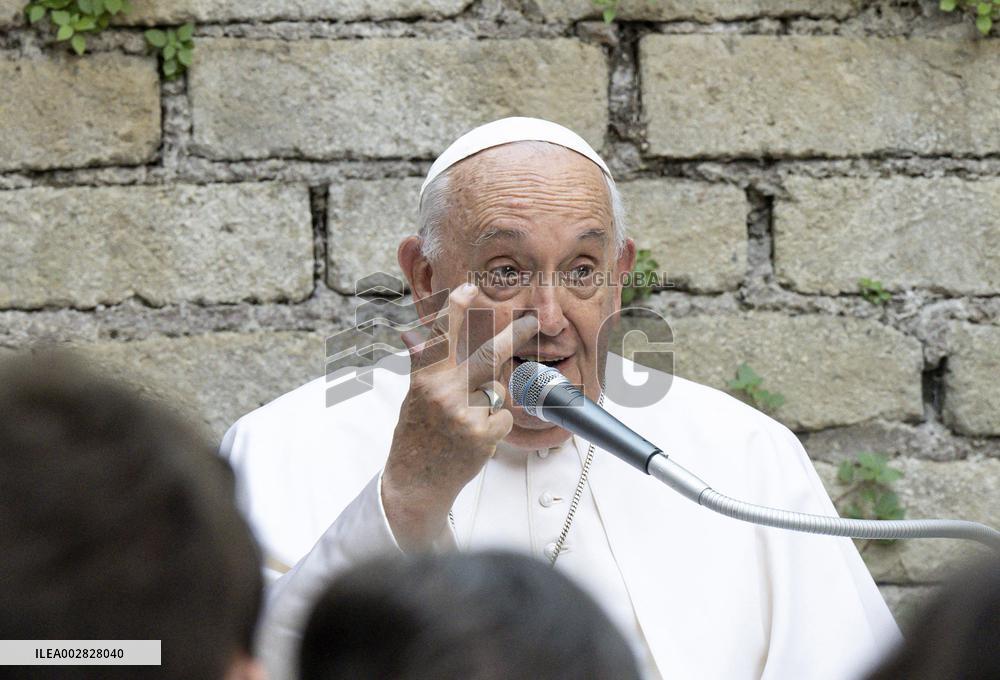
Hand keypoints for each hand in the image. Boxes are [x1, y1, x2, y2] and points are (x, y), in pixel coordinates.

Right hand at [381, 283, 538, 550]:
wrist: (415, 483)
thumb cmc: (416, 437)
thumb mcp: (414, 398)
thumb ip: (423, 367)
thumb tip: (415, 336)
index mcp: (425, 378)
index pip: (443, 335)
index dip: (456, 308)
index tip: (469, 288)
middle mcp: (443, 391)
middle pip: (488, 354)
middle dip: (516, 334)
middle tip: (535, 319)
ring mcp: (464, 412)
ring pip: (497, 390)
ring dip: (491, 403)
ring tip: (467, 422)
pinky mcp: (481, 433)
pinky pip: (503, 416)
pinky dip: (495, 426)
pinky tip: (476, 438)